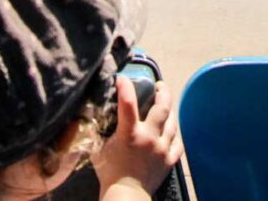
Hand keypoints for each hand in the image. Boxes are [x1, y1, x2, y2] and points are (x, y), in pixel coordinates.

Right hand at [94, 76, 182, 199]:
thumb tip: (90, 115)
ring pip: (173, 122)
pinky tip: (171, 129)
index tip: (122, 78)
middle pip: (162, 107)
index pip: (128, 103)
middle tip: (159, 86)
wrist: (125, 196)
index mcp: (130, 134)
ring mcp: (162, 148)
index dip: (125, 87)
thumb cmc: (109, 173)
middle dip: (162, 92)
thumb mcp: (98, 149)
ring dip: (169, 111)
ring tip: (165, 104)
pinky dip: (175, 133)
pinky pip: (178, 142)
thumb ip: (98, 131)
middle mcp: (149, 138)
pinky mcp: (169, 160)